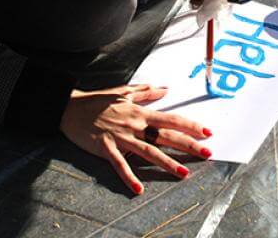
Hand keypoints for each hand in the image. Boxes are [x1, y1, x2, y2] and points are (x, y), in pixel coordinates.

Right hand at [60, 84, 212, 194]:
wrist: (70, 108)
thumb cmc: (98, 100)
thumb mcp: (124, 91)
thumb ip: (147, 92)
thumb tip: (167, 89)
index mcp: (140, 112)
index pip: (171, 119)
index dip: (190, 125)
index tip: (207, 132)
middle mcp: (134, 124)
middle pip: (166, 135)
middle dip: (188, 144)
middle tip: (207, 152)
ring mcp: (120, 137)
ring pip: (148, 151)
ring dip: (167, 163)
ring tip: (184, 172)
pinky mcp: (105, 148)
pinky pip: (120, 164)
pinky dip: (129, 176)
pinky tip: (140, 188)